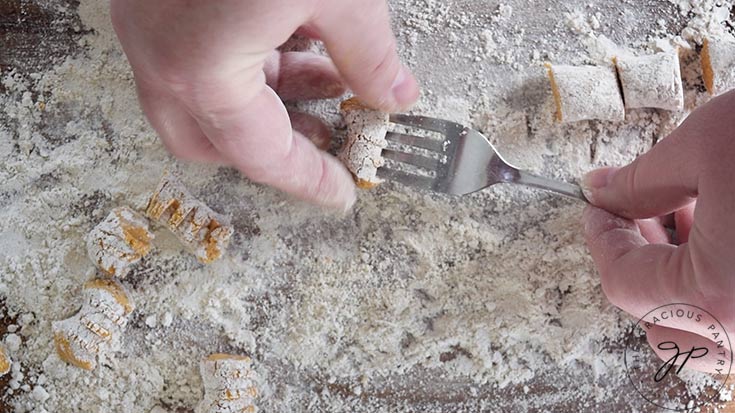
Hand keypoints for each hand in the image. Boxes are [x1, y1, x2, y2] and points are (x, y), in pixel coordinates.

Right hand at [110, 0, 419, 210]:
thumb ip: (369, 53)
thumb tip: (393, 94)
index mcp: (201, 70)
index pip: (263, 156)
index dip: (309, 181)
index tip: (341, 193)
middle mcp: (159, 55)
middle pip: (212, 139)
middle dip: (271, 145)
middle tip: (326, 142)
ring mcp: (147, 25)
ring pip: (202, 97)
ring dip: (265, 100)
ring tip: (327, 86)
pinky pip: (194, 55)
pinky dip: (246, 63)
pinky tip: (293, 41)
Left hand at [581, 91, 734, 372]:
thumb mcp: (709, 145)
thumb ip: (643, 179)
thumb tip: (604, 190)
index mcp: (719, 297)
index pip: (624, 282)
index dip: (601, 238)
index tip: (597, 205)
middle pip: (661, 322)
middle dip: (639, 263)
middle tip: (637, 211)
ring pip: (706, 331)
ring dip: (679, 277)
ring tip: (685, 213)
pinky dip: (720, 284)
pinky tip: (726, 229)